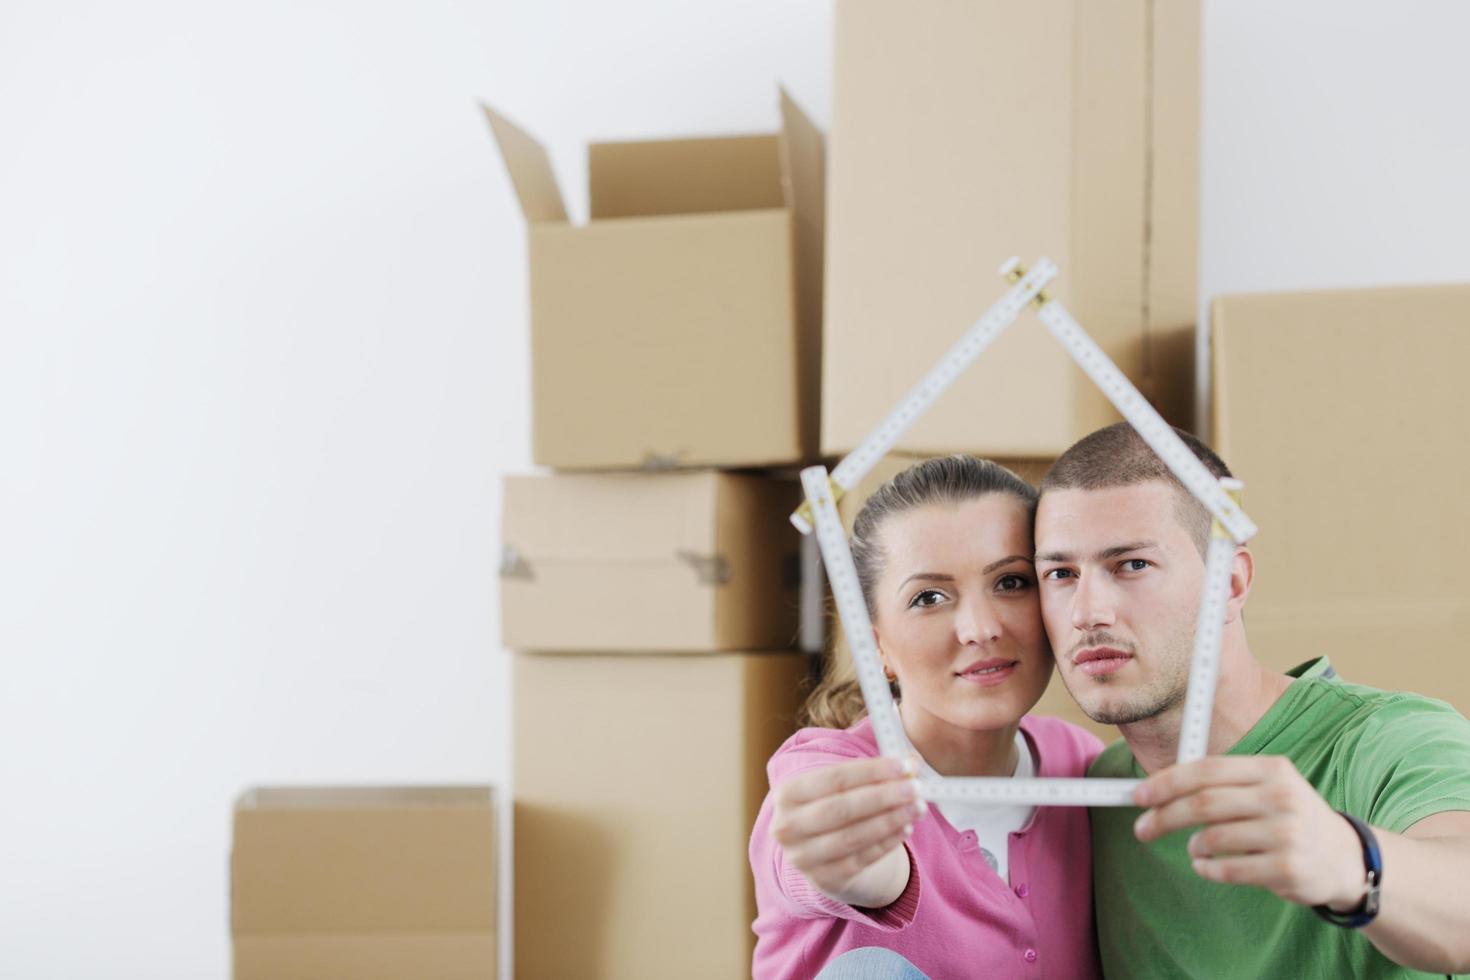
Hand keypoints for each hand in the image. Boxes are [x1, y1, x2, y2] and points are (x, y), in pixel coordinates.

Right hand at [769, 755, 924, 904]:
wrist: (820, 853)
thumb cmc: (836, 807)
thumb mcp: (844, 786)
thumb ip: (875, 772)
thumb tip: (912, 761)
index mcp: (787, 794)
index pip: (834, 778)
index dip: (872, 771)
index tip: (904, 765)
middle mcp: (788, 827)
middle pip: (841, 809)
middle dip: (883, 797)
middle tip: (915, 788)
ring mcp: (803, 857)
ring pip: (852, 837)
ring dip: (890, 820)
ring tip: (917, 808)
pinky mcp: (824, 879)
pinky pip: (861, 860)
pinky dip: (887, 843)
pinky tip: (905, 828)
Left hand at [1133, 756, 1366, 909]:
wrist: (1345, 860)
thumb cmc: (1290, 820)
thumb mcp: (1268, 787)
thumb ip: (1221, 783)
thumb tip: (1158, 785)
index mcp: (1271, 770)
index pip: (1206, 770)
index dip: (1166, 782)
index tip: (1139, 795)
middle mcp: (1281, 797)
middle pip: (1203, 803)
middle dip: (1163, 816)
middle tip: (1142, 828)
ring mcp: (1287, 834)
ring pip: (1212, 838)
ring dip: (1193, 846)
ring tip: (1196, 849)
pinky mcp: (1288, 869)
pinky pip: (1227, 869)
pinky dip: (1207, 869)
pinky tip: (1207, 866)